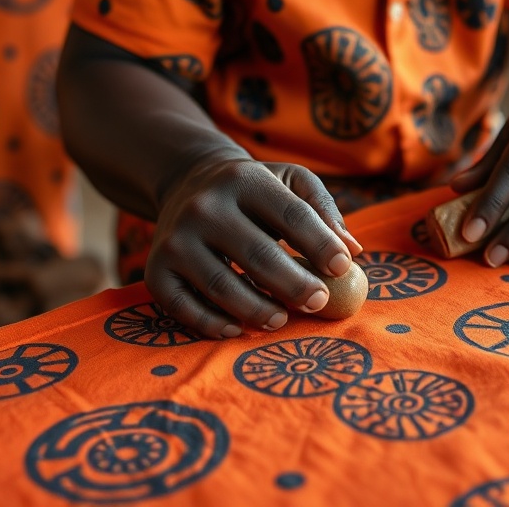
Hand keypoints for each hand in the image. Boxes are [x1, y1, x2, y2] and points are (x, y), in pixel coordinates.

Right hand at [145, 157, 362, 338]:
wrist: (186, 181)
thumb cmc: (254, 189)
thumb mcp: (290, 180)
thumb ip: (323, 209)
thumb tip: (352, 250)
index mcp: (245, 179)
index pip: (291, 215)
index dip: (321, 245)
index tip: (343, 268)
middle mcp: (205, 207)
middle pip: (257, 255)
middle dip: (294, 285)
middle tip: (318, 302)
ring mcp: (176, 239)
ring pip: (221, 286)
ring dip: (257, 310)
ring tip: (281, 319)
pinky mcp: (157, 269)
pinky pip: (183, 306)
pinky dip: (211, 324)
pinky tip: (237, 329)